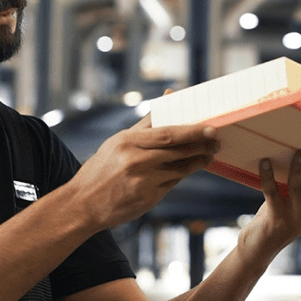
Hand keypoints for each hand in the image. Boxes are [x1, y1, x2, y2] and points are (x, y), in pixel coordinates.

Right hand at [70, 114, 220, 230]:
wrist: (83, 203)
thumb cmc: (101, 169)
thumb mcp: (117, 142)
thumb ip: (146, 122)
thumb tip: (169, 97)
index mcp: (127, 141)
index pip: (167, 134)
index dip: (192, 131)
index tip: (211, 128)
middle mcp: (135, 160)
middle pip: (178, 151)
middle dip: (201, 146)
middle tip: (216, 142)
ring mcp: (142, 181)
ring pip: (179, 169)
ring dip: (198, 162)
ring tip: (208, 156)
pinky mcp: (147, 198)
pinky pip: (171, 184)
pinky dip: (180, 176)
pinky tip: (186, 171)